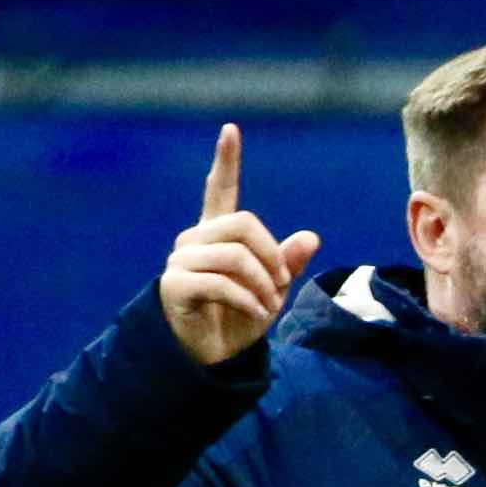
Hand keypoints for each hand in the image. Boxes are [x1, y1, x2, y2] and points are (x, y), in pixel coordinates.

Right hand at [158, 124, 319, 367]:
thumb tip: (311, 237)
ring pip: (235, 255)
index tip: (231, 130)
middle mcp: (196, 239)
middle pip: (244, 223)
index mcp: (217, 234)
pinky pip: (221, 283)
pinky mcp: (175, 284)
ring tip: (267, 306)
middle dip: (272, 256)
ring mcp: (182, 260)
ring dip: (262, 285)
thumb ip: (288, 264)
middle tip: (280, 287)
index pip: (220, 190)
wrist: (212, 356)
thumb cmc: (239, 319)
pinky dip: (247, 301)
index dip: (226, 161)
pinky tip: (256, 314)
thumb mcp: (272, 292)